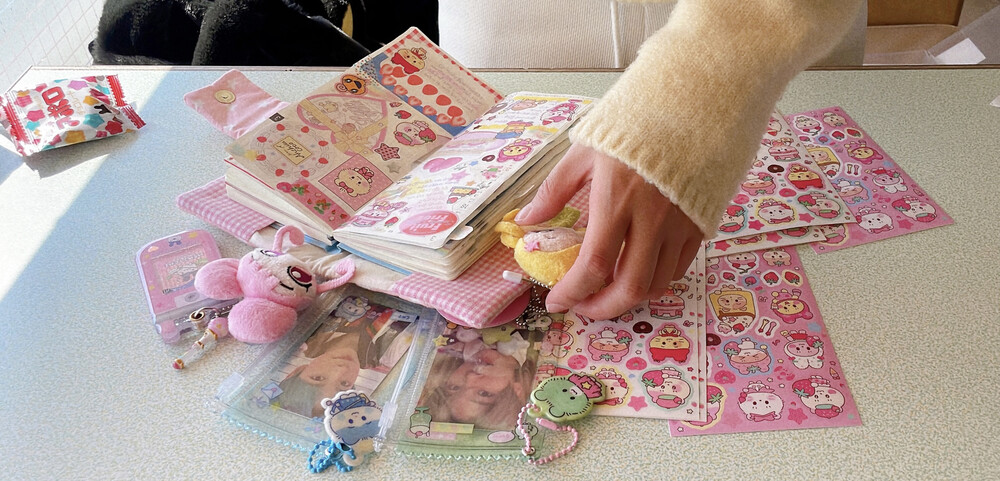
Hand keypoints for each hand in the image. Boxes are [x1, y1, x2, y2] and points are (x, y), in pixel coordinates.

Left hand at [515, 144, 703, 319]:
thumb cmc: (632, 127)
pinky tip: (635, 273)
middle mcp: (652, 218)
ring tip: (606, 293)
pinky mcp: (699, 224)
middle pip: (630, 287)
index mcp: (617, 199)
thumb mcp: (584, 153)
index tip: (556, 302)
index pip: (594, 264)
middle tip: (582, 307)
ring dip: (629, 299)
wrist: (691, 105)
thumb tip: (525, 221)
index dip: (573, 292)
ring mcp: (680, 224)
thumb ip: (553, 191)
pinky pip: (678, 268)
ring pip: (657, 284)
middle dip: (602, 308)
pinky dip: (655, 281)